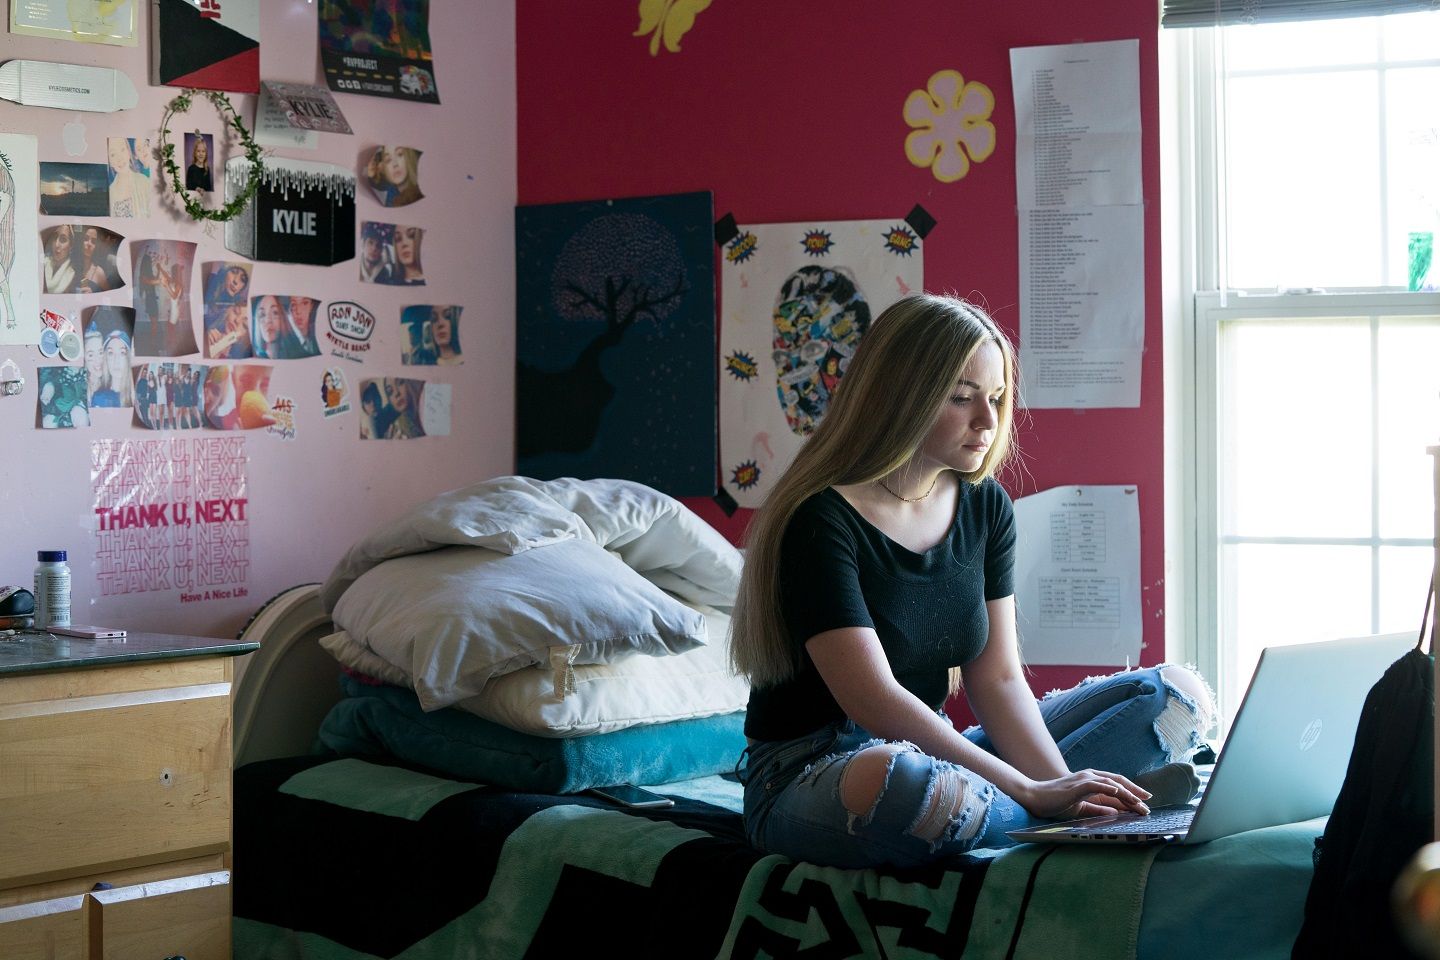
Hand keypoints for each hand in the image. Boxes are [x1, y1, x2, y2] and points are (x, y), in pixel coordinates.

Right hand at [1015, 769, 1151, 819]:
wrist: (1035, 797)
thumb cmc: (1055, 802)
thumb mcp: (1081, 808)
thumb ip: (1098, 808)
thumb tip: (1116, 813)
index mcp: (1090, 781)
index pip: (1116, 785)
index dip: (1131, 792)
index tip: (1144, 802)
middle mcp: (1089, 776)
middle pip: (1118, 781)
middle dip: (1135, 791)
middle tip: (1149, 802)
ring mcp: (1083, 779)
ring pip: (1111, 783)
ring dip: (1127, 793)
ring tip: (1139, 802)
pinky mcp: (1077, 786)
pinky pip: (1096, 785)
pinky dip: (1109, 788)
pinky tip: (1119, 792)